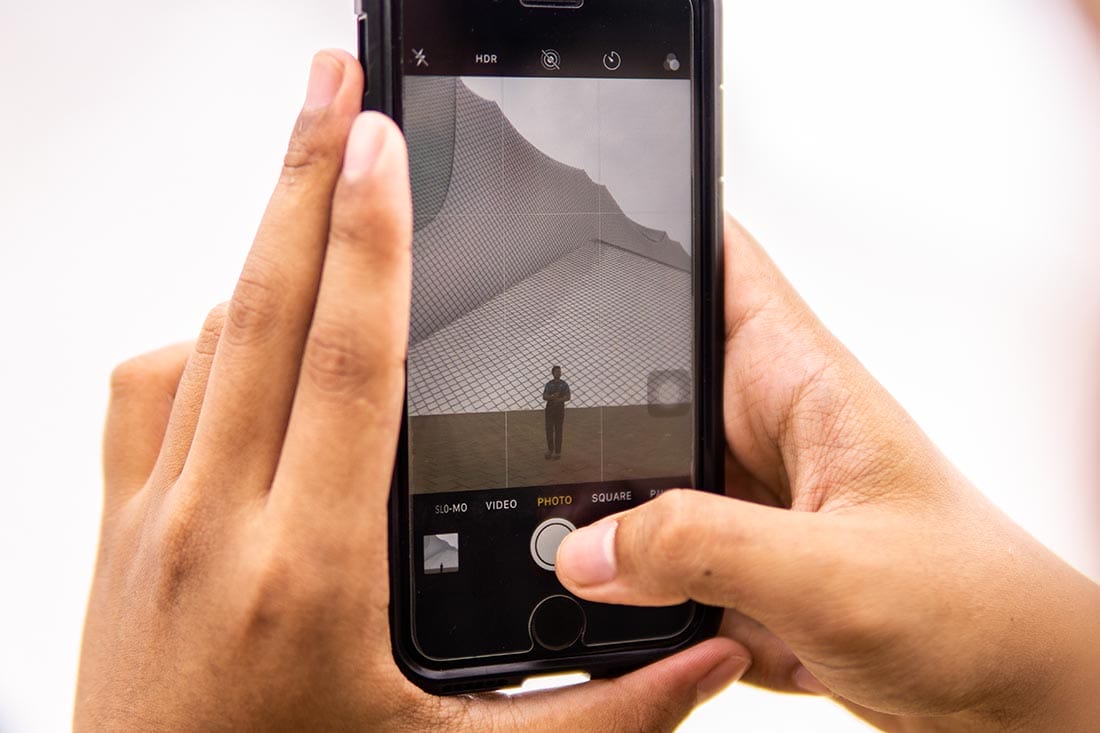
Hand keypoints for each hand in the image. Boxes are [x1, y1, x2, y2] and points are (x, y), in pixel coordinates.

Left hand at [75, 51, 750, 730]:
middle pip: (263, 307)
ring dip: (262, 242)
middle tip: (331, 82)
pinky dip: (206, 329)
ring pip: (207, 337)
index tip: (383, 146)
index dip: (372, 240)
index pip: (347, 361)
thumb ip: (603, 717)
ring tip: (309, 166)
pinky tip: (250, 317)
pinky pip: (153, 389)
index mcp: (308, 574)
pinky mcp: (120, 528)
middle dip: (302, 176)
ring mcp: (151, 519)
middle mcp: (214, 526)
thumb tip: (710, 656)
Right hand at [556, 218, 1099, 730]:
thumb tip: (590, 547)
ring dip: (608, 513)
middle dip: (588, 413)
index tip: (569, 225)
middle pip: (641, 378)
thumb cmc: (974, 609)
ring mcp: (741, 494)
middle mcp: (762, 425)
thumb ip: (704, 549)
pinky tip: (637, 611)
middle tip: (544, 463)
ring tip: (597, 562)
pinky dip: (631, 580)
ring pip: (635, 472)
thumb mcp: (835, 574)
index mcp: (799, 377)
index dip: (649, 226)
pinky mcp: (732, 555)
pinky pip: (651, 548)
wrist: (1004, 698)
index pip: (716, 261)